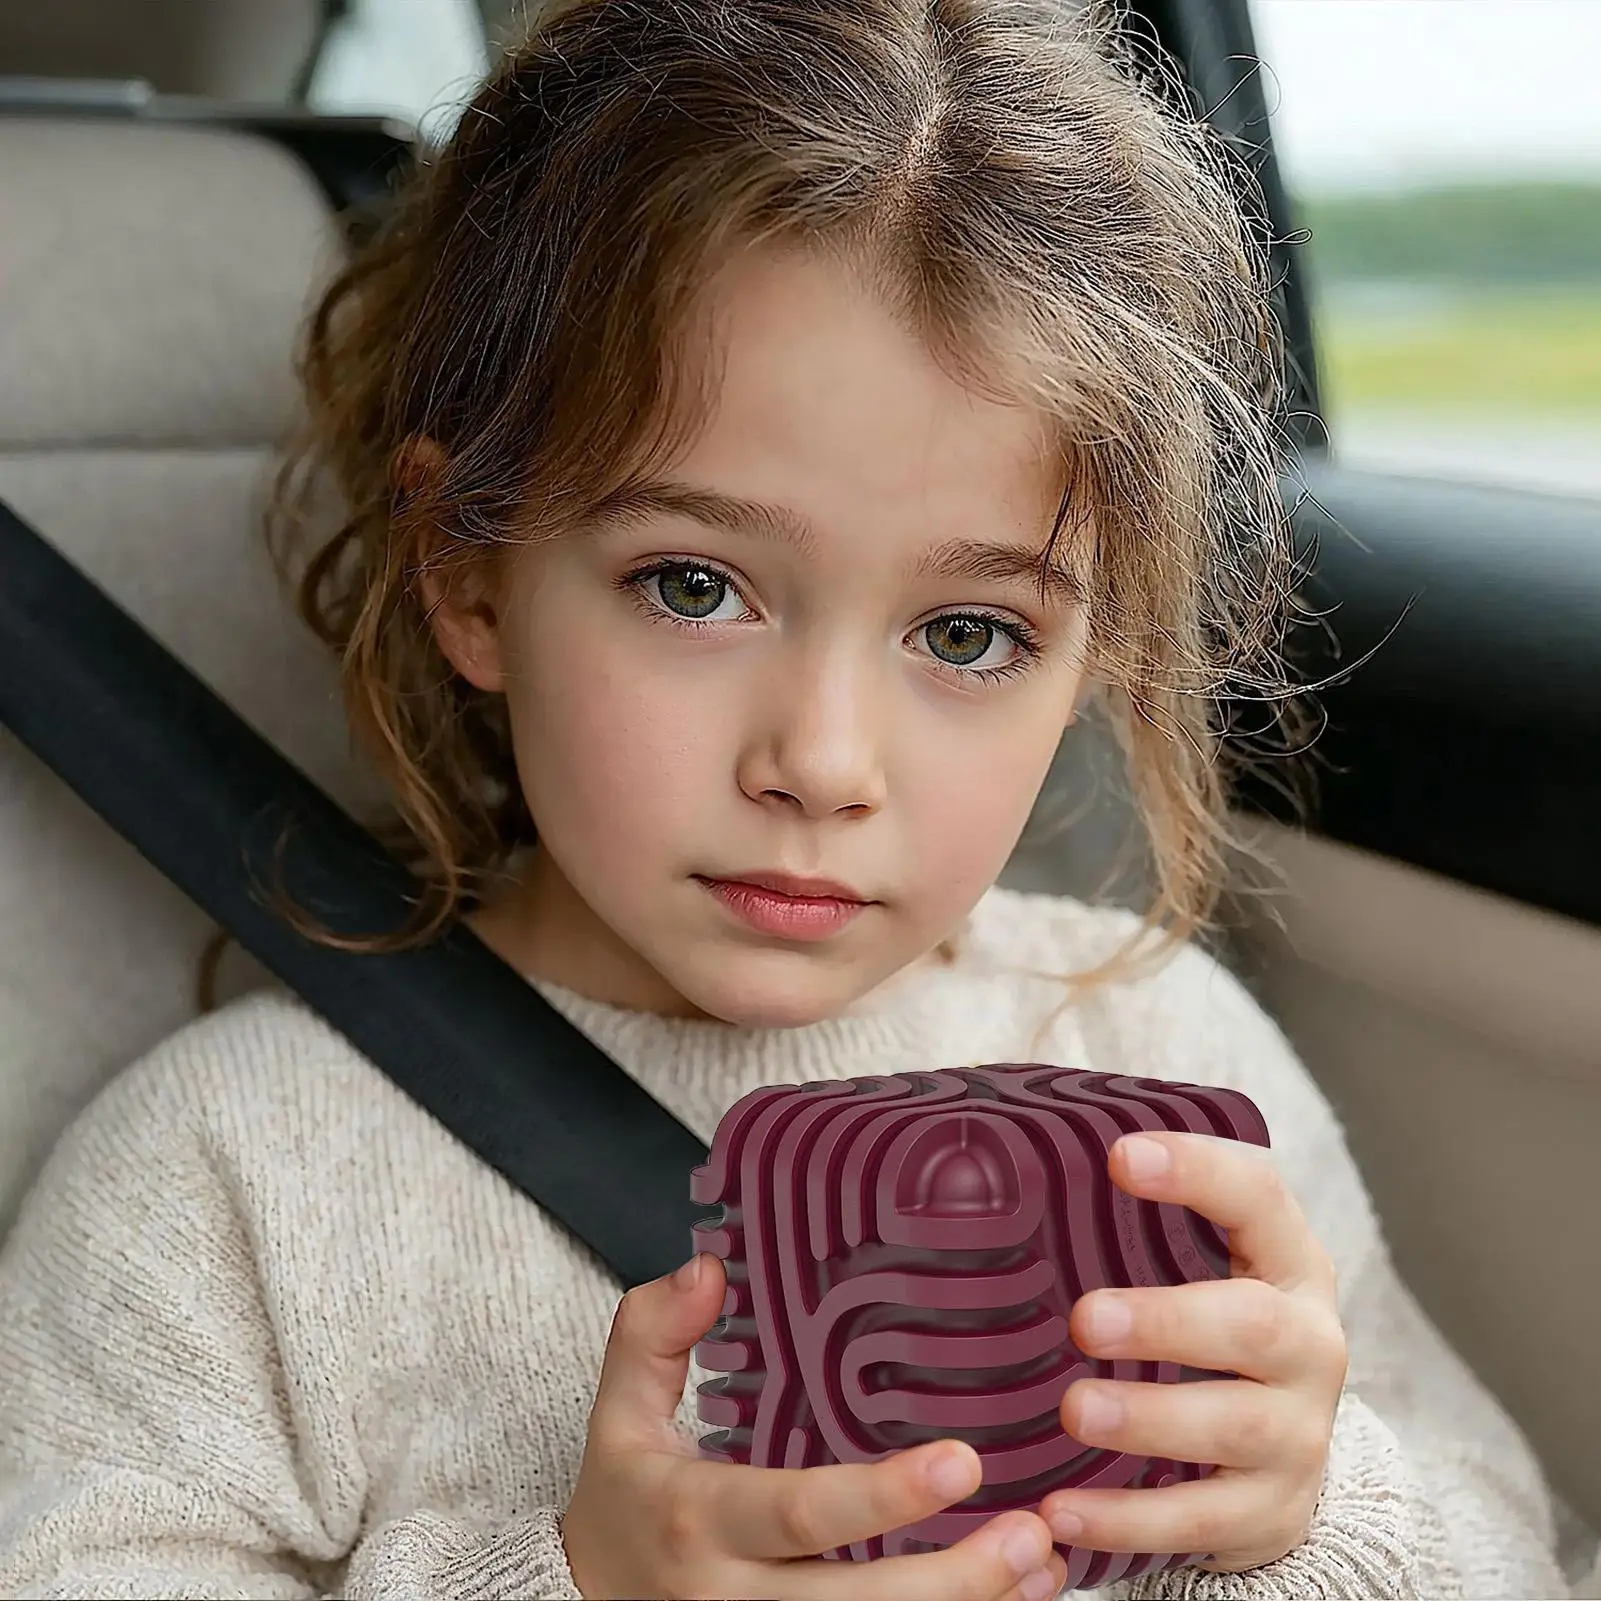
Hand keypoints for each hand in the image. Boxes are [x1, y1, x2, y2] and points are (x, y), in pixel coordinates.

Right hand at [562, 1252, 1067, 1600]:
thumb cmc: (623, 1506)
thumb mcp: (617, 1411)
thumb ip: (654, 1331)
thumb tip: (708, 1269)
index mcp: (699, 1520)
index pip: (799, 1513)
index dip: (881, 1496)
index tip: (960, 1462)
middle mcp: (735, 1600)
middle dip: (953, 1581)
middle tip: (1029, 1534)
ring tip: (1041, 1566)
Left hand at [1041, 1130, 1346, 1573]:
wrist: (1284, 1451)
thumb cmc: (1215, 1329)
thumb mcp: (1206, 1267)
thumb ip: (1138, 1225)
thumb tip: (1007, 1167)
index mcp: (1288, 1262)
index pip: (1260, 1197)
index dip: (1198, 1172)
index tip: (1121, 1156)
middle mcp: (1310, 1345)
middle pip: (1257, 1326)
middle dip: (1168, 1321)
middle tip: (1084, 1320)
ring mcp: (1298, 1434)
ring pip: (1233, 1427)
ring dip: (1148, 1420)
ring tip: (1073, 1411)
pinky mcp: (1270, 1511)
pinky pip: (1201, 1521)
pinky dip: (1129, 1520)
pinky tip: (1060, 1510)